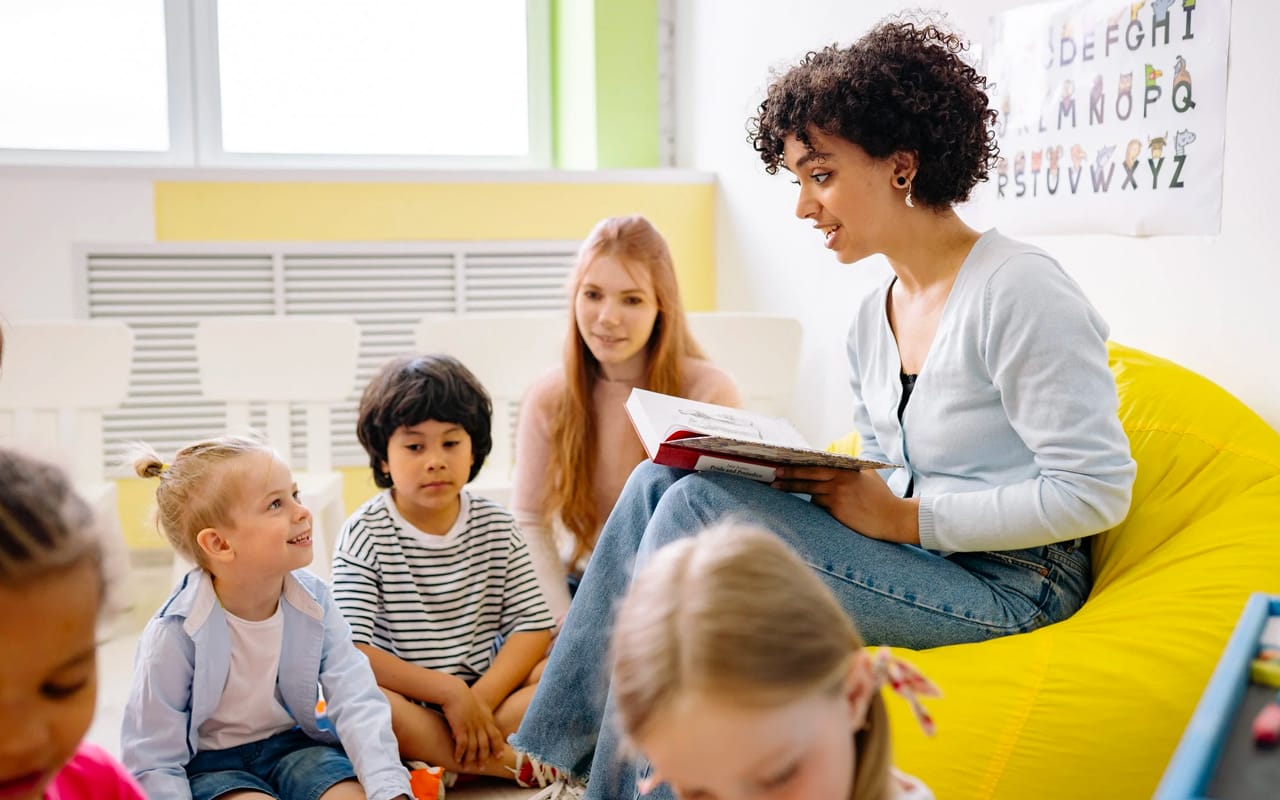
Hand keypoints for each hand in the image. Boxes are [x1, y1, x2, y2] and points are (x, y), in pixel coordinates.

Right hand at [440, 680, 504, 769]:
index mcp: (486, 719)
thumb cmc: (464, 699)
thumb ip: (479, 718)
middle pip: (485, 744)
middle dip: (484, 757)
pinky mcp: (461, 727)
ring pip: (474, 747)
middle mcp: (480, 724)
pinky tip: (457, 759)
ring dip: (470, 759)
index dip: (498, 747)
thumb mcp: (476, 707)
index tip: (499, 756)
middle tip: (482, 768)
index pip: (495, 736)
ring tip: (467, 767)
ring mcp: (471, 726)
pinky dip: (460, 753)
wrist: (455, 692)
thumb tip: (476, 727)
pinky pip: (462, 744)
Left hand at [771, 466, 919, 543]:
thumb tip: (832, 462)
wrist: (893, 518)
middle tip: (774, 474)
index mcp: (847, 469)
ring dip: (794, 489)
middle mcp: (841, 480)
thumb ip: (850, 469)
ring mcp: (838, 496)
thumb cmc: (881, 497)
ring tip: (777, 487)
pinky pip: (819, 505)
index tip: (785, 461)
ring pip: (811, 491)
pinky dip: (815, 504)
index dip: (800, 463)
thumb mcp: (868, 475)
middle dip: (789, 475)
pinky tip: (814, 504)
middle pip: (809, 476)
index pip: (818, 464)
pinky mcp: (837, 511)